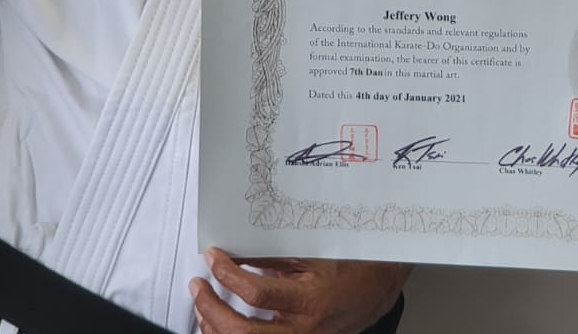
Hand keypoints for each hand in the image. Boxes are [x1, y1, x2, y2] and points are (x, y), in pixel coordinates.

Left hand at [191, 251, 409, 333]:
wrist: (379, 287)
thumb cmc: (352, 266)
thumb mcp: (314, 254)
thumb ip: (275, 256)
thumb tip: (238, 251)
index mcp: (309, 300)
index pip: (255, 293)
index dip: (227, 274)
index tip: (214, 257)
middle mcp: (303, 330)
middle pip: (241, 331)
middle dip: (211, 308)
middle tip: (199, 286)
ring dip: (215, 328)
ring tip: (203, 306)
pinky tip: (220, 325)